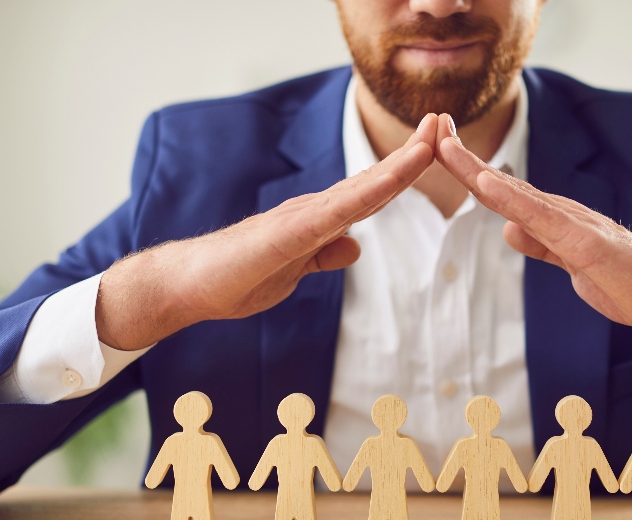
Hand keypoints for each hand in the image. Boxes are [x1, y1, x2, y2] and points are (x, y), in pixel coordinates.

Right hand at [96, 114, 438, 349]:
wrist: (187, 285)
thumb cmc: (236, 278)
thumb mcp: (294, 272)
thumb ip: (323, 256)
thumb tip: (355, 247)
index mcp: (318, 221)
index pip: (370, 194)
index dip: (403, 172)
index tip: (434, 147)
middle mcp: (313, 211)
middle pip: (372, 181)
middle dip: (411, 153)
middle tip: (444, 121)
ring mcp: (300, 219)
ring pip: (359, 191)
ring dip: (397, 167)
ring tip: (430, 139)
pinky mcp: (286, 235)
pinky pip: (333, 215)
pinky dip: (364, 197)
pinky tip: (388, 185)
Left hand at [435, 114, 631, 355]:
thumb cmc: (627, 281)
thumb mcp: (573, 264)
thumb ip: (543, 246)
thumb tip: (509, 231)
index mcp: (555, 221)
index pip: (503, 193)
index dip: (469, 171)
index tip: (439, 148)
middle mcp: (562, 214)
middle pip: (502, 183)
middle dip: (464, 157)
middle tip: (431, 126)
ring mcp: (575, 226)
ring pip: (517, 193)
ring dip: (478, 171)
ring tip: (446, 146)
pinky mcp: (588, 244)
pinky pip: (544, 220)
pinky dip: (513, 201)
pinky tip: (489, 187)